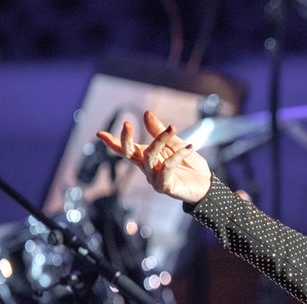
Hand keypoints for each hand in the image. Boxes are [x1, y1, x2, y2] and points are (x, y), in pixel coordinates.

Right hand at [96, 110, 212, 202]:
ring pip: (149, 158)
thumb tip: (146, 113)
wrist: (207, 185)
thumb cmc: (190, 165)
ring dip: (160, 140)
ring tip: (173, 128)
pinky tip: (189, 147)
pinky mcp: (165, 187)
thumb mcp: (176, 143)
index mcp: (147, 158)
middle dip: (125, 140)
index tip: (100, 133)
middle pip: (130, 154)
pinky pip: (166, 168)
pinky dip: (177, 155)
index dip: (113, 142)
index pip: (126, 150)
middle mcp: (147, 169)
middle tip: (126, 124)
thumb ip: (160, 131)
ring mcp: (154, 179)